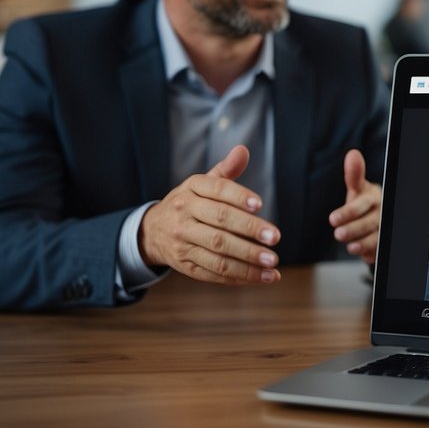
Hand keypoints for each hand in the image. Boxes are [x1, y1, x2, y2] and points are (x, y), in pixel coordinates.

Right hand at [140, 145, 281, 284]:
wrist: (152, 231)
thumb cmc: (189, 204)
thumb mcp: (201, 184)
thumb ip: (226, 171)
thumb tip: (243, 150)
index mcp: (191, 190)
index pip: (216, 190)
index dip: (238, 197)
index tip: (260, 204)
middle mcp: (184, 215)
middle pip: (220, 224)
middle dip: (249, 230)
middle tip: (275, 238)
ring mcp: (183, 242)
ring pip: (218, 252)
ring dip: (248, 260)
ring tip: (273, 263)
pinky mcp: (186, 265)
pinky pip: (214, 273)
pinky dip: (240, 276)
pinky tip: (264, 277)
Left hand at [329, 149, 381, 264]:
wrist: (374, 217)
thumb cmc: (364, 202)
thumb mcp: (357, 189)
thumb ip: (353, 175)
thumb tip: (353, 154)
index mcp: (374, 197)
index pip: (362, 204)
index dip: (348, 212)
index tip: (332, 219)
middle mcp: (381, 213)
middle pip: (369, 223)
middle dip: (353, 229)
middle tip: (338, 234)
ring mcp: (383, 230)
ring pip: (376, 238)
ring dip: (362, 243)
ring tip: (349, 246)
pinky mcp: (383, 244)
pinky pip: (377, 251)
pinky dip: (369, 253)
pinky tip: (361, 252)